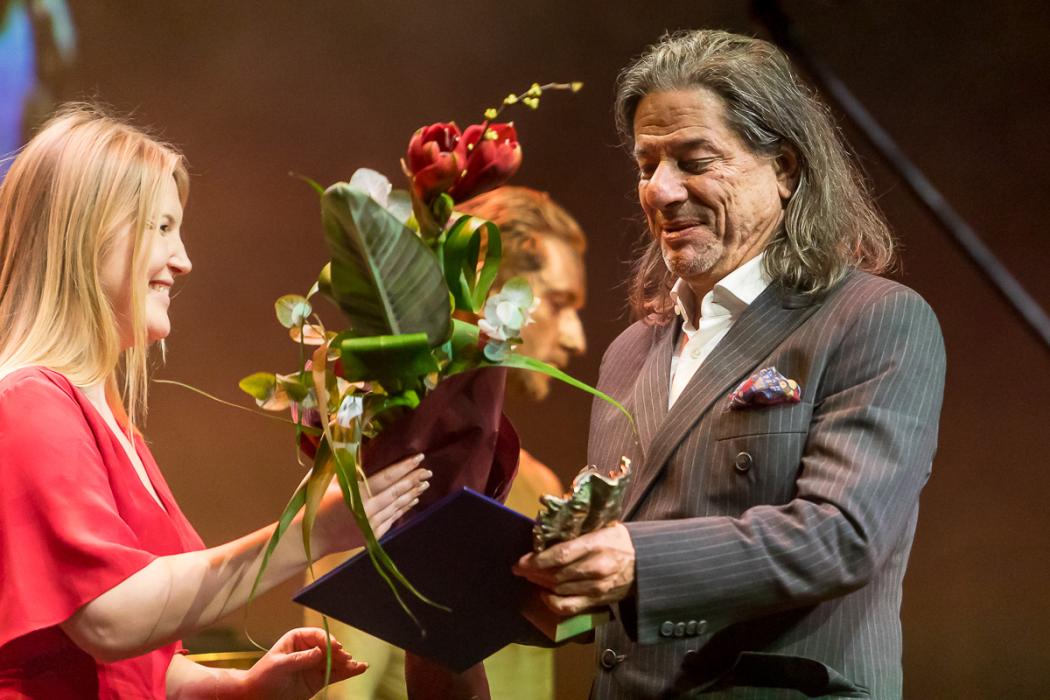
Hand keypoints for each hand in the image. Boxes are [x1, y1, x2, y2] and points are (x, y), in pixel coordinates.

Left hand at [239, 627, 365, 699]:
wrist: (257, 697)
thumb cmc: (262, 677)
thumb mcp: (278, 665)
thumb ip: (299, 659)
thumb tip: (319, 652)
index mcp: (297, 639)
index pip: (317, 636)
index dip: (327, 640)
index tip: (335, 647)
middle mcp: (309, 649)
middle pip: (329, 648)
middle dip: (339, 652)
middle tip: (345, 658)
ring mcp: (315, 665)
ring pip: (335, 661)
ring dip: (347, 662)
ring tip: (357, 666)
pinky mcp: (318, 679)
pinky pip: (336, 673)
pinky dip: (348, 672)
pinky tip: (359, 668)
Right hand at [315, 453, 430, 552]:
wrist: (310, 537)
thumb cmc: (315, 503)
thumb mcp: (324, 478)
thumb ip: (340, 457)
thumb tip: (344, 426)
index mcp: (356, 493)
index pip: (387, 477)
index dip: (405, 467)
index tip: (419, 458)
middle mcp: (367, 510)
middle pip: (397, 492)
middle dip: (414, 480)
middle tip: (427, 470)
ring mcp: (371, 525)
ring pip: (397, 506)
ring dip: (412, 493)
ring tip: (424, 483)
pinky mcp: (373, 536)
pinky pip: (393, 518)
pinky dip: (403, 508)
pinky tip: (411, 500)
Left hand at [512, 523, 635, 614]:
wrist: (644, 563)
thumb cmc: (617, 541)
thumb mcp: (601, 527)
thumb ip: (577, 530)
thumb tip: (546, 530)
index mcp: (597, 544)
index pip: (561, 554)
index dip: (537, 559)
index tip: (521, 560)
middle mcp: (596, 567)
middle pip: (556, 573)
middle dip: (533, 572)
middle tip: (520, 568)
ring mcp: (597, 587)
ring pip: (559, 589)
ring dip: (540, 584)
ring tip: (529, 576)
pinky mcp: (597, 601)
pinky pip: (568, 607)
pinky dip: (552, 603)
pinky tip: (543, 594)